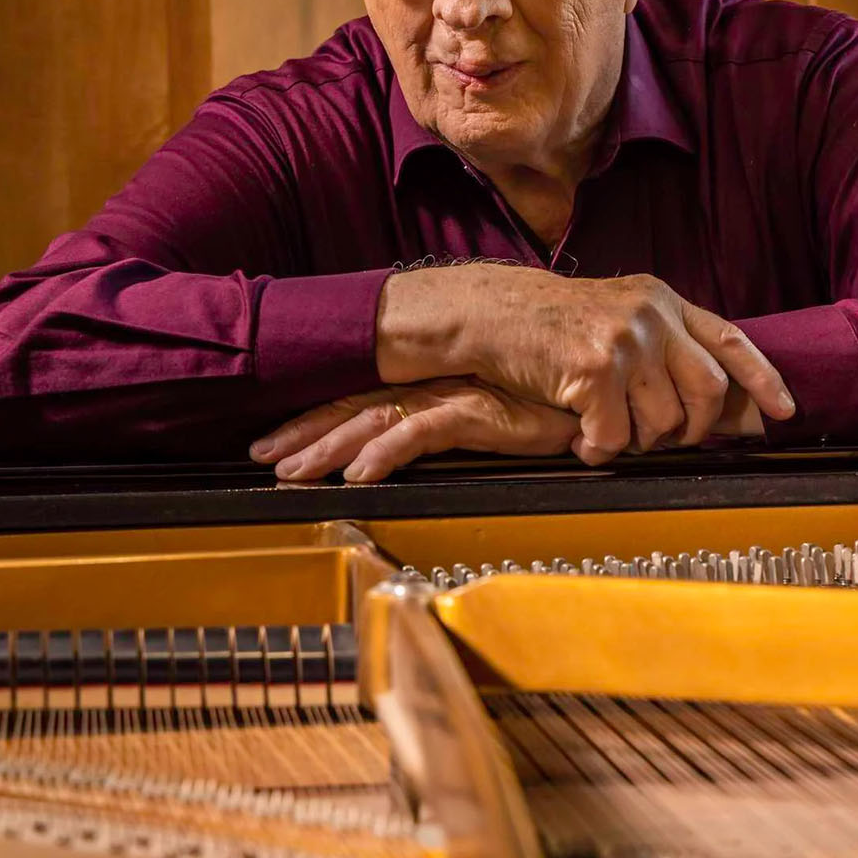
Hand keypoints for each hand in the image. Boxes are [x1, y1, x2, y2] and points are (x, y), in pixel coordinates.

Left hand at [250, 378, 580, 482]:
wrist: (597, 385)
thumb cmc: (551, 399)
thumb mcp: (492, 415)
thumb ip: (459, 423)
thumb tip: (421, 442)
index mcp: (431, 386)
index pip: (361, 401)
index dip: (317, 420)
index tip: (277, 441)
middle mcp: (433, 386)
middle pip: (354, 407)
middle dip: (304, 432)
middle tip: (260, 456)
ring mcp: (453, 395)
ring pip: (374, 419)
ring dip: (329, 446)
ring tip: (291, 470)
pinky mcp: (479, 410)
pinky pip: (421, 432)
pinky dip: (386, 452)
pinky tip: (360, 472)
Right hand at [377, 266, 793, 464]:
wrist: (490, 313)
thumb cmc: (551, 326)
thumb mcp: (618, 316)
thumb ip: (663, 346)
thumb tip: (711, 402)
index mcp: (664, 300)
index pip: (730, 340)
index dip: (762, 379)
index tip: (784, 412)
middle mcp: (653, 315)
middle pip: (706, 393)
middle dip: (691, 431)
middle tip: (661, 440)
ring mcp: (626, 340)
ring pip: (663, 422)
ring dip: (635, 441)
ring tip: (605, 429)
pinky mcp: (595, 369)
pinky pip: (617, 437)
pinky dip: (599, 449)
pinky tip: (580, 437)